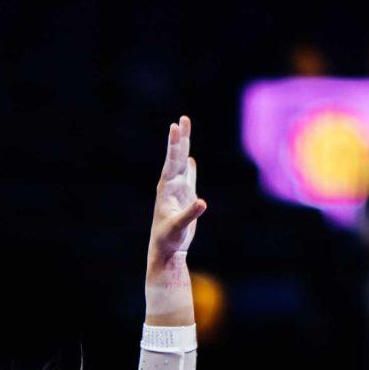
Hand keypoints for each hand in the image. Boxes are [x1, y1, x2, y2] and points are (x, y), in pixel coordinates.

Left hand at [147, 115, 206, 279]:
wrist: (167, 251)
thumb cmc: (168, 240)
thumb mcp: (178, 227)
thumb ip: (190, 214)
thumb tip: (203, 202)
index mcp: (166, 189)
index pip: (171, 162)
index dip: (174, 145)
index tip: (174, 127)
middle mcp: (171, 186)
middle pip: (176, 157)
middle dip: (180, 138)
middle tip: (183, 118)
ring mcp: (178, 191)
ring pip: (182, 165)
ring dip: (184, 148)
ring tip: (185, 128)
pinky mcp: (186, 199)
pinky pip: (188, 179)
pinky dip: (189, 169)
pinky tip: (190, 160)